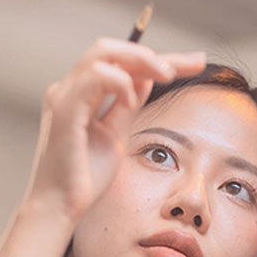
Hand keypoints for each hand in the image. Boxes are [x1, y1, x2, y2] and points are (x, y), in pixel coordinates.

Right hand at [22, 39, 206, 222]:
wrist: (60, 208)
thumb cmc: (84, 179)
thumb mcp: (115, 134)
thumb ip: (126, 106)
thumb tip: (145, 79)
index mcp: (79, 94)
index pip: (121, 63)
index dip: (159, 59)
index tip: (196, 63)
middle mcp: (68, 88)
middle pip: (112, 49)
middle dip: (153, 53)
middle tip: (187, 67)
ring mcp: (64, 96)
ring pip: (103, 52)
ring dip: (140, 60)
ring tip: (166, 77)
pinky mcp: (65, 109)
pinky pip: (96, 76)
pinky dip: (120, 81)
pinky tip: (133, 99)